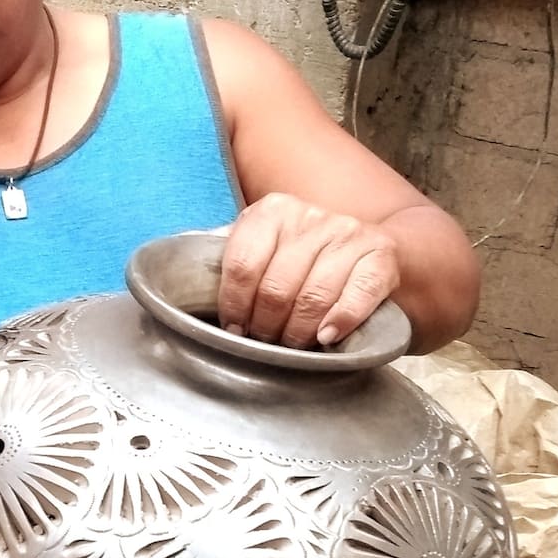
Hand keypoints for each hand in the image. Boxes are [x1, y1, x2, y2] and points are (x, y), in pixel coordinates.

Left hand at [218, 194, 400, 348]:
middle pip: (275, 287)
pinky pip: (357, 295)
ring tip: (292, 347)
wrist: (372, 252)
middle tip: (264, 343)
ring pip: (313, 297)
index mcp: (271, 210)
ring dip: (298, 333)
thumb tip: (175, 268)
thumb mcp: (263, 247)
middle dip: (265, 327)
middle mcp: (311, 215)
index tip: (235, 329)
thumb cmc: (303, 259)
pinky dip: (340, 321)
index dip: (234, 306)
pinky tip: (327, 338)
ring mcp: (349, 233)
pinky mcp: (381, 256)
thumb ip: (228, 255)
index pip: (241, 265)